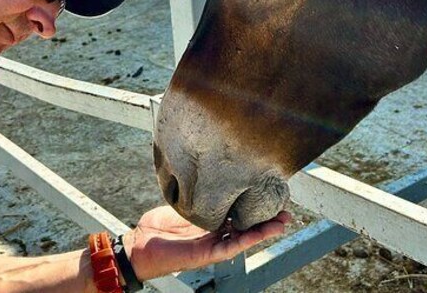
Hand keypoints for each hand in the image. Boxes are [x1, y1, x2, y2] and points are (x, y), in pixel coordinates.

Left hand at [122, 206, 290, 280]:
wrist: (139, 245)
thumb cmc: (157, 226)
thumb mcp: (182, 203)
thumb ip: (198, 193)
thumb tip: (211, 172)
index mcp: (212, 220)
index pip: (240, 212)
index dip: (257, 205)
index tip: (274, 194)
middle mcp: (216, 233)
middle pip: (248, 226)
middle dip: (268, 219)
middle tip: (287, 210)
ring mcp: (212, 245)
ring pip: (244, 238)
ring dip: (264, 232)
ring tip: (282, 223)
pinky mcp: (205, 254)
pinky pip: (229, 248)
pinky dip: (245, 241)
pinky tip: (258, 235)